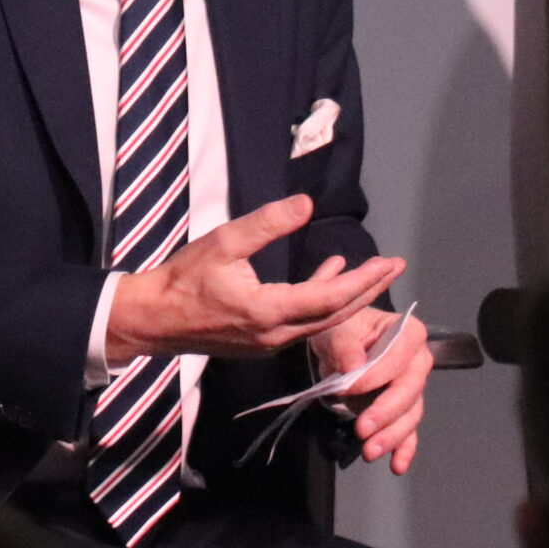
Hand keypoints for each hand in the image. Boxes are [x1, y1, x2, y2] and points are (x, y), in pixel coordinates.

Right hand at [106, 195, 402, 365]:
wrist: (153, 318)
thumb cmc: (183, 278)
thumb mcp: (224, 241)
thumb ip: (267, 223)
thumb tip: (306, 204)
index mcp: (269, 311)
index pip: (331, 298)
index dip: (364, 280)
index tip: (390, 263)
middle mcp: (276, 335)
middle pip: (336, 315)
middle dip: (368, 289)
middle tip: (395, 267)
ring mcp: (269, 343)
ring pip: (322, 323)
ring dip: (349, 297)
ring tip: (371, 272)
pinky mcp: (261, 342)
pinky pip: (305, 324)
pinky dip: (323, 302)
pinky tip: (327, 276)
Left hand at [309, 305, 431, 473]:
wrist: (339, 342)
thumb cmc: (343, 328)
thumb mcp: (337, 329)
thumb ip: (345, 345)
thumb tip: (354, 367)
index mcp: (407, 333)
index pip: (399, 356)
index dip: (377, 375)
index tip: (349, 387)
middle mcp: (418, 361)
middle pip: (410, 390)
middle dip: (386, 413)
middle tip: (362, 430)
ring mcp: (412, 388)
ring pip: (410, 415)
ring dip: (392, 436)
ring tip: (370, 452)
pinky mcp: (403, 410)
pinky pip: (409, 432)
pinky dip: (404, 449)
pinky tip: (397, 465)